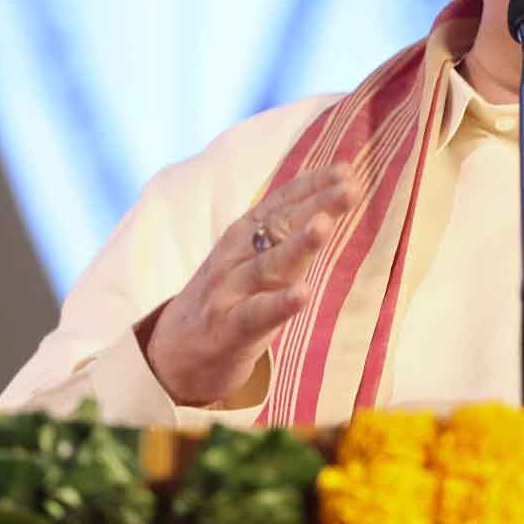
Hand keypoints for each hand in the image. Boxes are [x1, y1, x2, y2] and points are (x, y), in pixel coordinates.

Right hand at [142, 164, 360, 406]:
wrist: (173, 353)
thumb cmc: (227, 299)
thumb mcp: (252, 259)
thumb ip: (285, 234)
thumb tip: (329, 205)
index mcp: (244, 235)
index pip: (281, 202)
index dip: (313, 185)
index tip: (347, 170)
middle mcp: (236, 256)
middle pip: (280, 226)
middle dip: (316, 205)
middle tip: (350, 187)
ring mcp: (230, 292)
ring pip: (268, 265)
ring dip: (298, 245)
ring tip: (325, 225)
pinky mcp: (228, 329)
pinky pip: (256, 314)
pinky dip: (279, 304)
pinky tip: (303, 293)